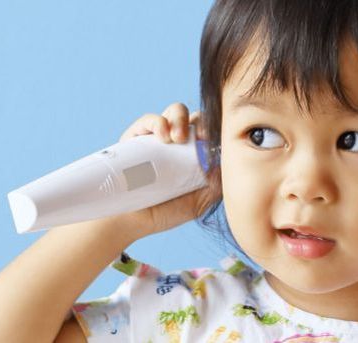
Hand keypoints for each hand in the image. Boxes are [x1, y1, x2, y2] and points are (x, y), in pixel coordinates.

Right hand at [117, 102, 210, 238]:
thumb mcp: (197, 203)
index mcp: (194, 154)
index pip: (210, 132)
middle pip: (196, 117)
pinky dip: (158, 121)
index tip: (215, 140)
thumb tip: (227, 166)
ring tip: (178, 139)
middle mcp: (177, 142)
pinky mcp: (135, 137)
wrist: (131, 221)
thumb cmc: (165, 212)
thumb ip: (216, 186)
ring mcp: (156, 137)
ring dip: (181, 118)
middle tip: (201, 137)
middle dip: (202, 122)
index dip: (216, 130)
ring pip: (176, 111)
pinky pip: (149, 119)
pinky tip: (163, 135)